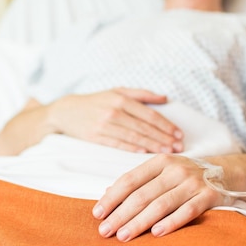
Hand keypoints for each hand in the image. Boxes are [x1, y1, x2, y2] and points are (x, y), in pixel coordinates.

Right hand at [52, 88, 182, 152]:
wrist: (66, 111)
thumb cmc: (97, 101)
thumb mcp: (118, 91)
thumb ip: (142, 94)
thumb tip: (165, 98)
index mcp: (122, 99)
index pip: (150, 115)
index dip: (166, 126)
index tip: (179, 134)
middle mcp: (114, 111)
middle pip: (144, 128)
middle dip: (164, 139)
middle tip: (178, 147)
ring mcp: (104, 125)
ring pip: (134, 138)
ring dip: (152, 146)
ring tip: (167, 153)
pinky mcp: (96, 137)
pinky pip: (118, 144)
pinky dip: (132, 149)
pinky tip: (145, 154)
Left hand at [92, 154, 228, 241]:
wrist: (228, 172)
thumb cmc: (187, 175)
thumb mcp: (163, 171)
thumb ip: (138, 181)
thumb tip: (107, 194)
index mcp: (160, 162)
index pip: (130, 179)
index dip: (112, 198)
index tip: (97, 214)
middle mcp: (176, 170)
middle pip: (142, 194)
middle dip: (121, 214)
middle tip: (105, 231)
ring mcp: (193, 182)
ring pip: (161, 204)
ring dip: (140, 222)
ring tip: (123, 236)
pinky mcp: (209, 196)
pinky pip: (187, 211)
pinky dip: (171, 222)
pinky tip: (156, 233)